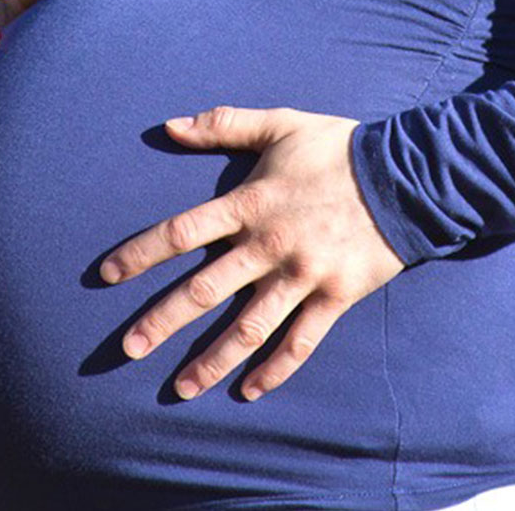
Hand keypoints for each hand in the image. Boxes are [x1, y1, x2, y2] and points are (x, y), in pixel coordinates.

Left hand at [101, 106, 405, 401]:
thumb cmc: (338, 149)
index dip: (141, 254)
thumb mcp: (280, 123)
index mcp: (249, 204)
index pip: (181, 232)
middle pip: (203, 291)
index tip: (106, 276)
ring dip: (212, 360)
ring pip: (248, 327)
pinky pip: (301, 341)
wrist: (407, 176)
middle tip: (128, 350)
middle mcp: (268, 246)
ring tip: (181, 388)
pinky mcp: (334, 296)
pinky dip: (275, 368)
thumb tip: (170, 126)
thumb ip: (224, 124)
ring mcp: (302, 276)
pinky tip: (249, 391)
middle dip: (162, 322)